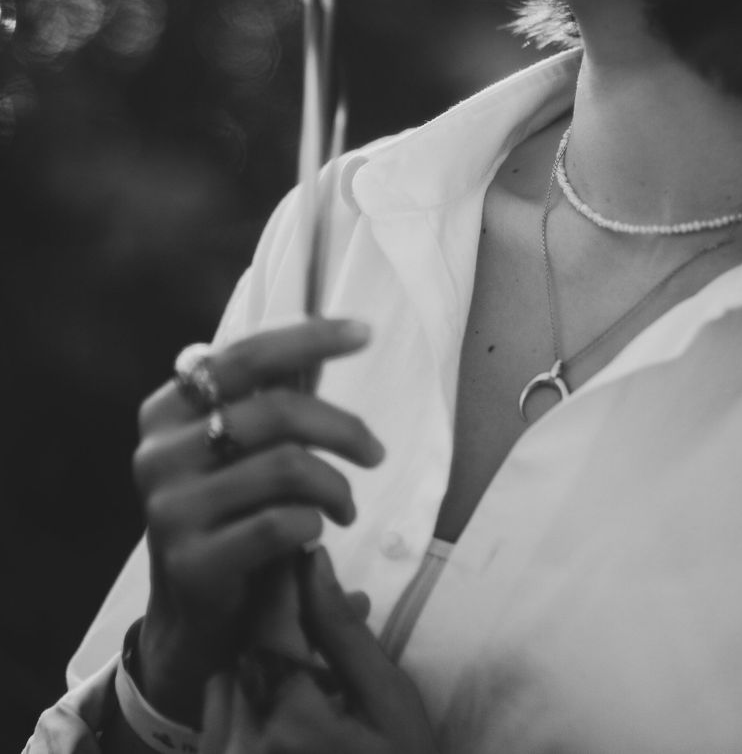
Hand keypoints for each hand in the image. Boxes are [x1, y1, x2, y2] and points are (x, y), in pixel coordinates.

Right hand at [131, 317, 384, 723]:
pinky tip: (316, 535)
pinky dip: (313, 524)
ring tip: (346, 506)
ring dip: (335, 486)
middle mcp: (158, 453)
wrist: (191, 617)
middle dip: (343, 427)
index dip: (309, 338)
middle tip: (376, 452)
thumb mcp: (240, 451)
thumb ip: (271, 398)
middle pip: (276, 411)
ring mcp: (168, 508)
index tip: (365, 332)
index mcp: (167, 410)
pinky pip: (279, 524)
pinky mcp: (190, 562)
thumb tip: (335, 335)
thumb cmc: (229, 514)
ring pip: (286, 467)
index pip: (245, 356)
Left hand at [201, 550, 437, 753]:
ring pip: (227, 687)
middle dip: (277, 633)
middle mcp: (245, 747)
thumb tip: (312, 563)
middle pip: (244, 655)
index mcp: (289, 719)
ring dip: (260, 673)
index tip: (299, 561)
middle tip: (317, 637)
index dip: (283, 586)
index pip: (270, 626)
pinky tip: (291, 723)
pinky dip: (247, 709)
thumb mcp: (387, 698)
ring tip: (310, 689)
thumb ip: (342, 631)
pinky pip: (219, 727)